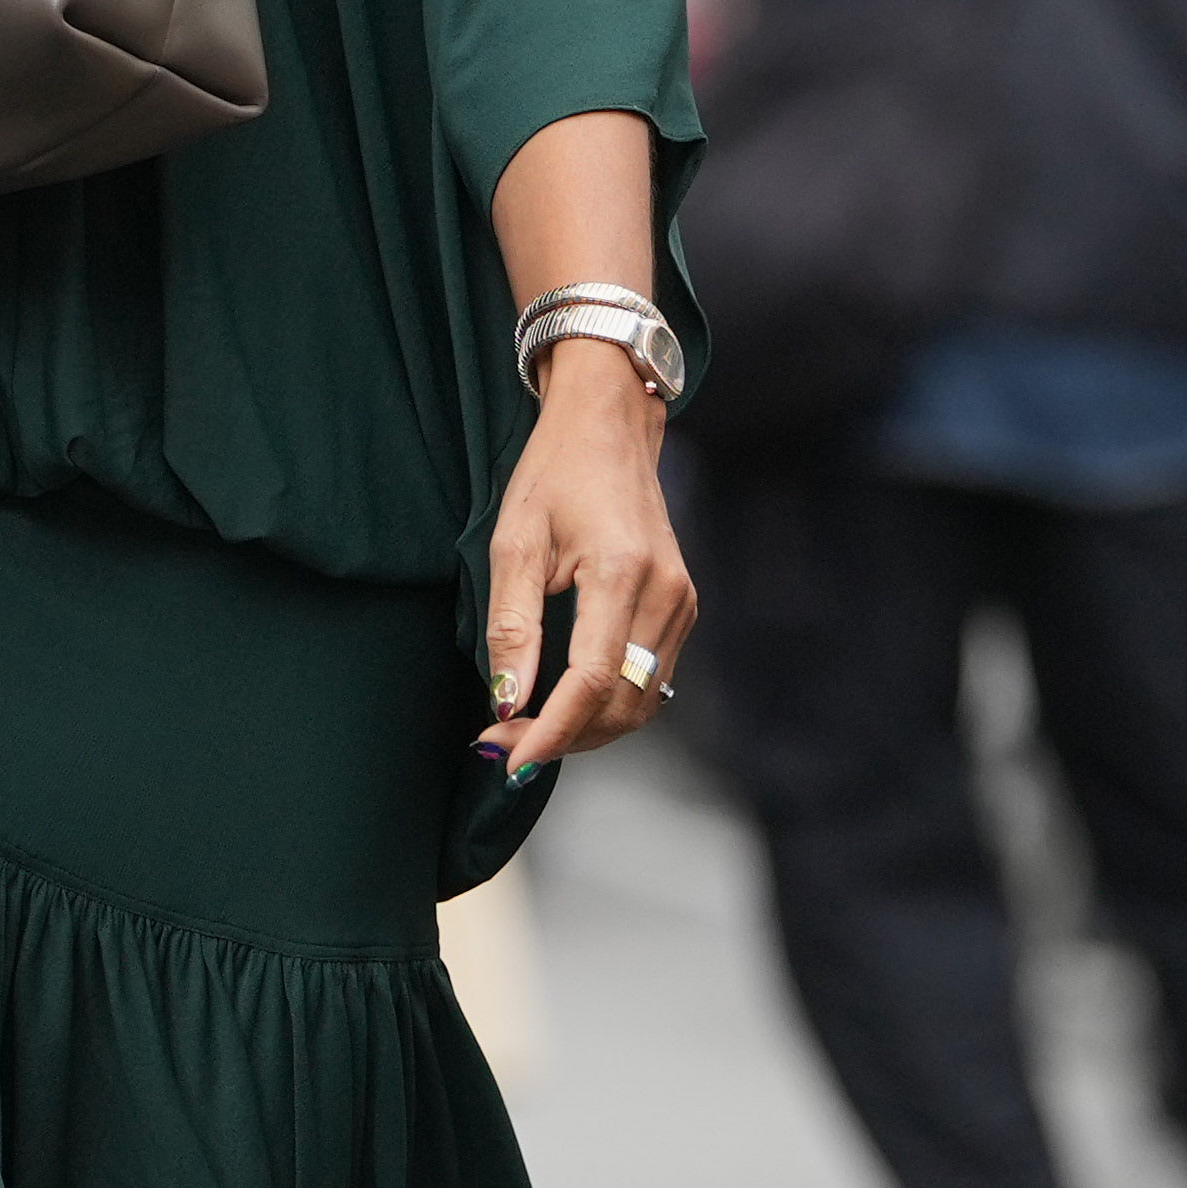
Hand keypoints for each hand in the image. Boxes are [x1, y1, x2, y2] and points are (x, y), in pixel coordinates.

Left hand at [474, 352, 694, 772]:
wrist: (610, 428)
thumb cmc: (556, 473)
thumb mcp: (514, 541)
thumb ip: (512, 626)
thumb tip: (507, 700)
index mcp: (620, 570)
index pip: (593, 678)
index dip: (552, 730)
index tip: (509, 758)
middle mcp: (664, 592)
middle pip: (622, 701)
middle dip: (563, 736)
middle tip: (503, 742)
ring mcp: (682, 602)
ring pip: (642, 700)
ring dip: (587, 728)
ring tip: (529, 729)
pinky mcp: (683, 607)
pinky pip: (652, 679)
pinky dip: (609, 704)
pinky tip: (567, 703)